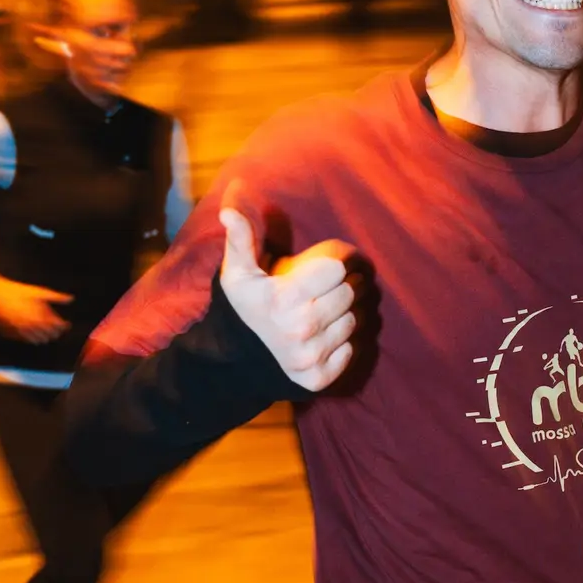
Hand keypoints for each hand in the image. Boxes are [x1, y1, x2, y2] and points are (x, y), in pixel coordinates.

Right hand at [0, 271, 72, 342]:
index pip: (55, 325)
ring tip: (45, 336)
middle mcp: (29, 324)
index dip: (62, 326)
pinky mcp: (9, 333)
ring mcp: (19, 330)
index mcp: (37, 313)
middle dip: (53, 333)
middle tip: (56, 331)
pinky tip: (31, 335)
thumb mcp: (36, 291)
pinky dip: (29, 338)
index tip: (67, 325)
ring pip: (35, 339)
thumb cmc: (15, 291)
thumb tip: (71, 299)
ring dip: (42, 338)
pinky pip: (23, 339)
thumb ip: (55, 297)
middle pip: (47, 334)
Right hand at [218, 186, 356, 390]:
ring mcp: (311, 356)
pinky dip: (340, 343)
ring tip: (318, 312)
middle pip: (349, 293)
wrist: (232, 363)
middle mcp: (300, 328)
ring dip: (341, 314)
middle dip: (339, 287)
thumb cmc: (242, 307)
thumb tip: (230, 204)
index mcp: (284, 298)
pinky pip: (350, 350)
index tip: (319, 266)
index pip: (337, 268)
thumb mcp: (237, 272)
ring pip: (353, 322)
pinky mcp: (319, 378)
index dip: (332, 263)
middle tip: (321, 288)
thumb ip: (241, 237)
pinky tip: (319, 337)